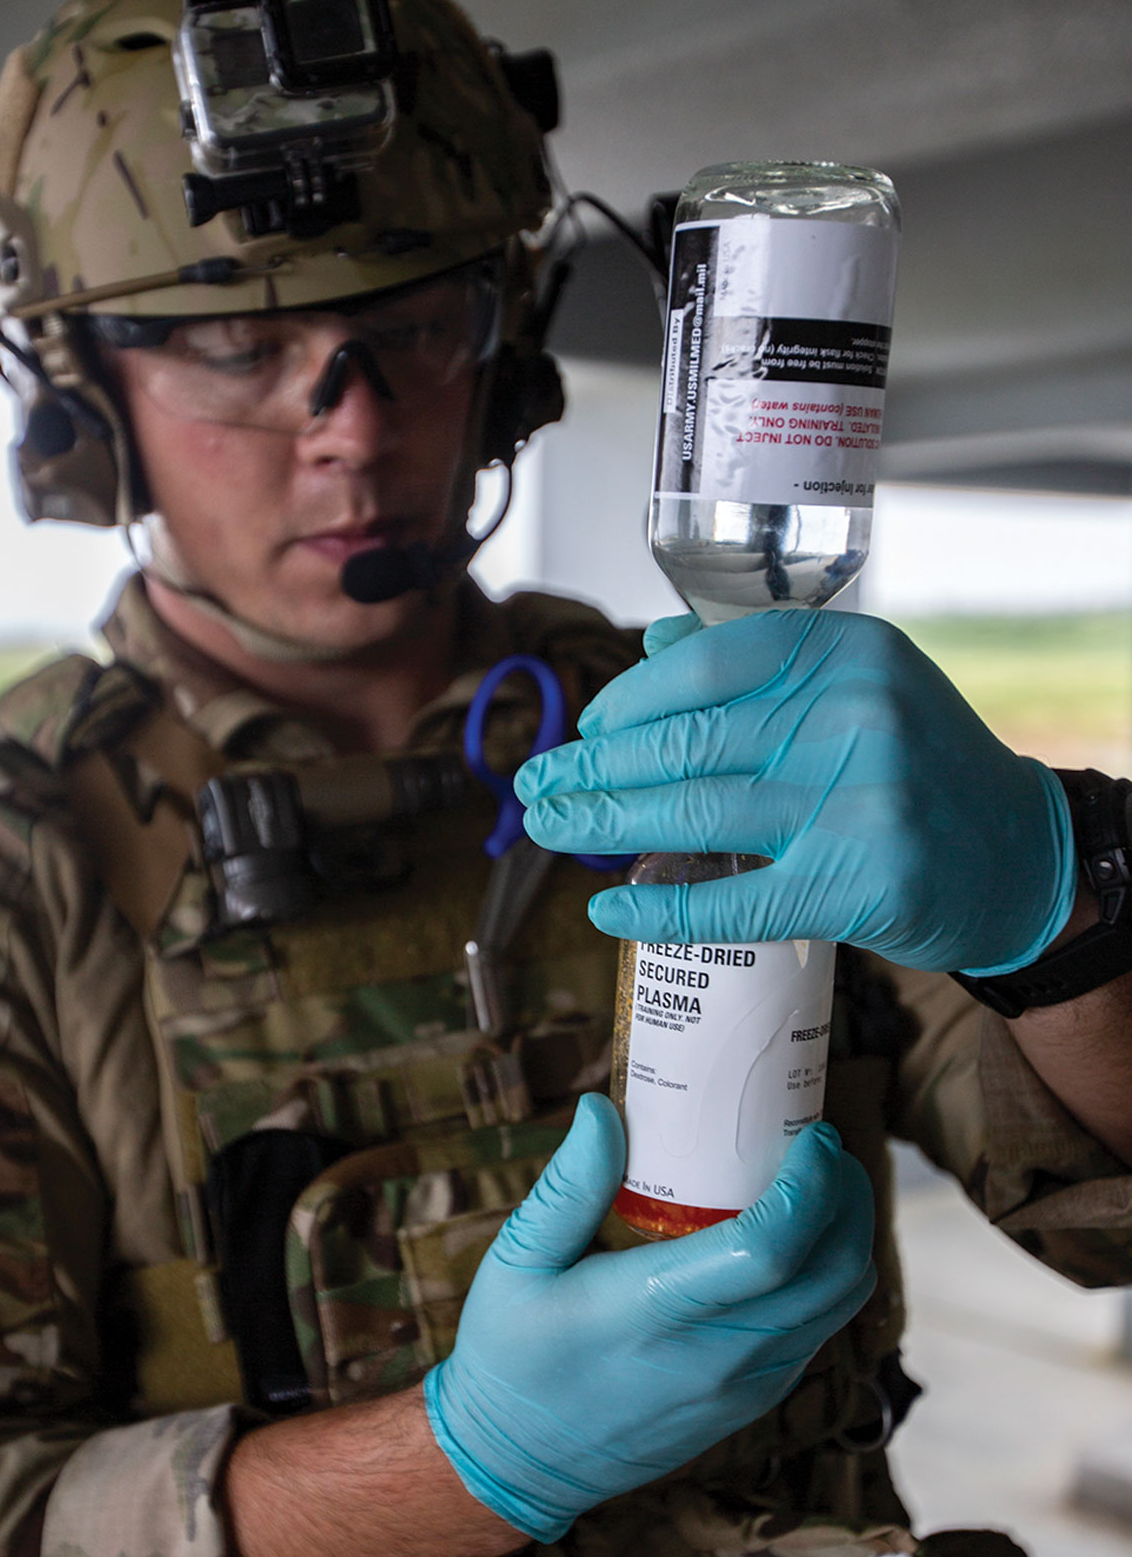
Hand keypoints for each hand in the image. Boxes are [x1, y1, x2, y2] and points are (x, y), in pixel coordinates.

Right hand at [423, 1095, 874, 1541]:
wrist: (520, 1463)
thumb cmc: (513, 1352)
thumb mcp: (518, 1259)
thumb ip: (569, 1185)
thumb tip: (602, 1109)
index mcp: (656, 1311)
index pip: (771, 1249)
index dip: (811, 1185)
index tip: (812, 1134)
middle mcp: (718, 1355)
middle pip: (833, 1273)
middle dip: (847, 1198)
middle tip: (821, 1144)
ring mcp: (745, 1385)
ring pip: (841, 1303)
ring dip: (847, 1235)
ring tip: (816, 1182)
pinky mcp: (755, 1400)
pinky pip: (821, 1329)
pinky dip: (829, 1274)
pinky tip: (794, 1237)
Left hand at [514, 607, 1075, 975]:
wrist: (1018, 856)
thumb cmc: (919, 766)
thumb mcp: (860, 685)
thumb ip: (760, 663)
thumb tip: (651, 648)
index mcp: (847, 653)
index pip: (707, 662)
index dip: (631, 700)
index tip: (588, 729)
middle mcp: (852, 716)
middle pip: (687, 741)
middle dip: (594, 766)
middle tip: (537, 786)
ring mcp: (856, 801)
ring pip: (694, 812)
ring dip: (603, 823)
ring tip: (550, 828)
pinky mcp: (855, 883)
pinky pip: (730, 899)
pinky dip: (659, 908)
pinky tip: (608, 908)